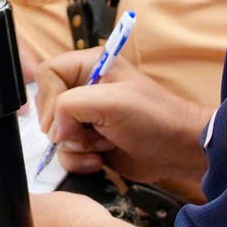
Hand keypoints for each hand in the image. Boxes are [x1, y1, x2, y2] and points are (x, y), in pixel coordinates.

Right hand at [33, 49, 211, 190]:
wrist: (179, 151)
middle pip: (47, 106)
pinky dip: (80, 160)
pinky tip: (101, 158)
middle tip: (91, 130)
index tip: (65, 117)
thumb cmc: (154, 119)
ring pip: (55, 134)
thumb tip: (55, 130)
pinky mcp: (89, 142)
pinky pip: (66, 153)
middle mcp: (85, 89)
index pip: (48, 73)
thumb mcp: (111, 102)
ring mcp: (86, 118)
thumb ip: (70, 105)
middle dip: (66, 126)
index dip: (50, 97)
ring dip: (76, 145)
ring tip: (104, 143)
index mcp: (90, 66)